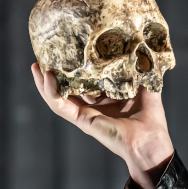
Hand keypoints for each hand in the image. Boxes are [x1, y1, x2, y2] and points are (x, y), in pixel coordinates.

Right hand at [31, 62, 174, 188]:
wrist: (149, 140)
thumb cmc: (151, 117)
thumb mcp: (146, 87)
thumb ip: (140, 70)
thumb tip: (141, 48)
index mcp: (109, 98)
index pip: (89, 80)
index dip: (79, 67)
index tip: (71, 50)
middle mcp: (95, 106)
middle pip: (70, 87)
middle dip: (57, 73)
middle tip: (46, 55)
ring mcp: (86, 114)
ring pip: (58, 97)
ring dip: (45, 82)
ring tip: (36, 66)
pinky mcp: (82, 120)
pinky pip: (60, 104)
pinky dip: (51, 91)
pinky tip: (47, 76)